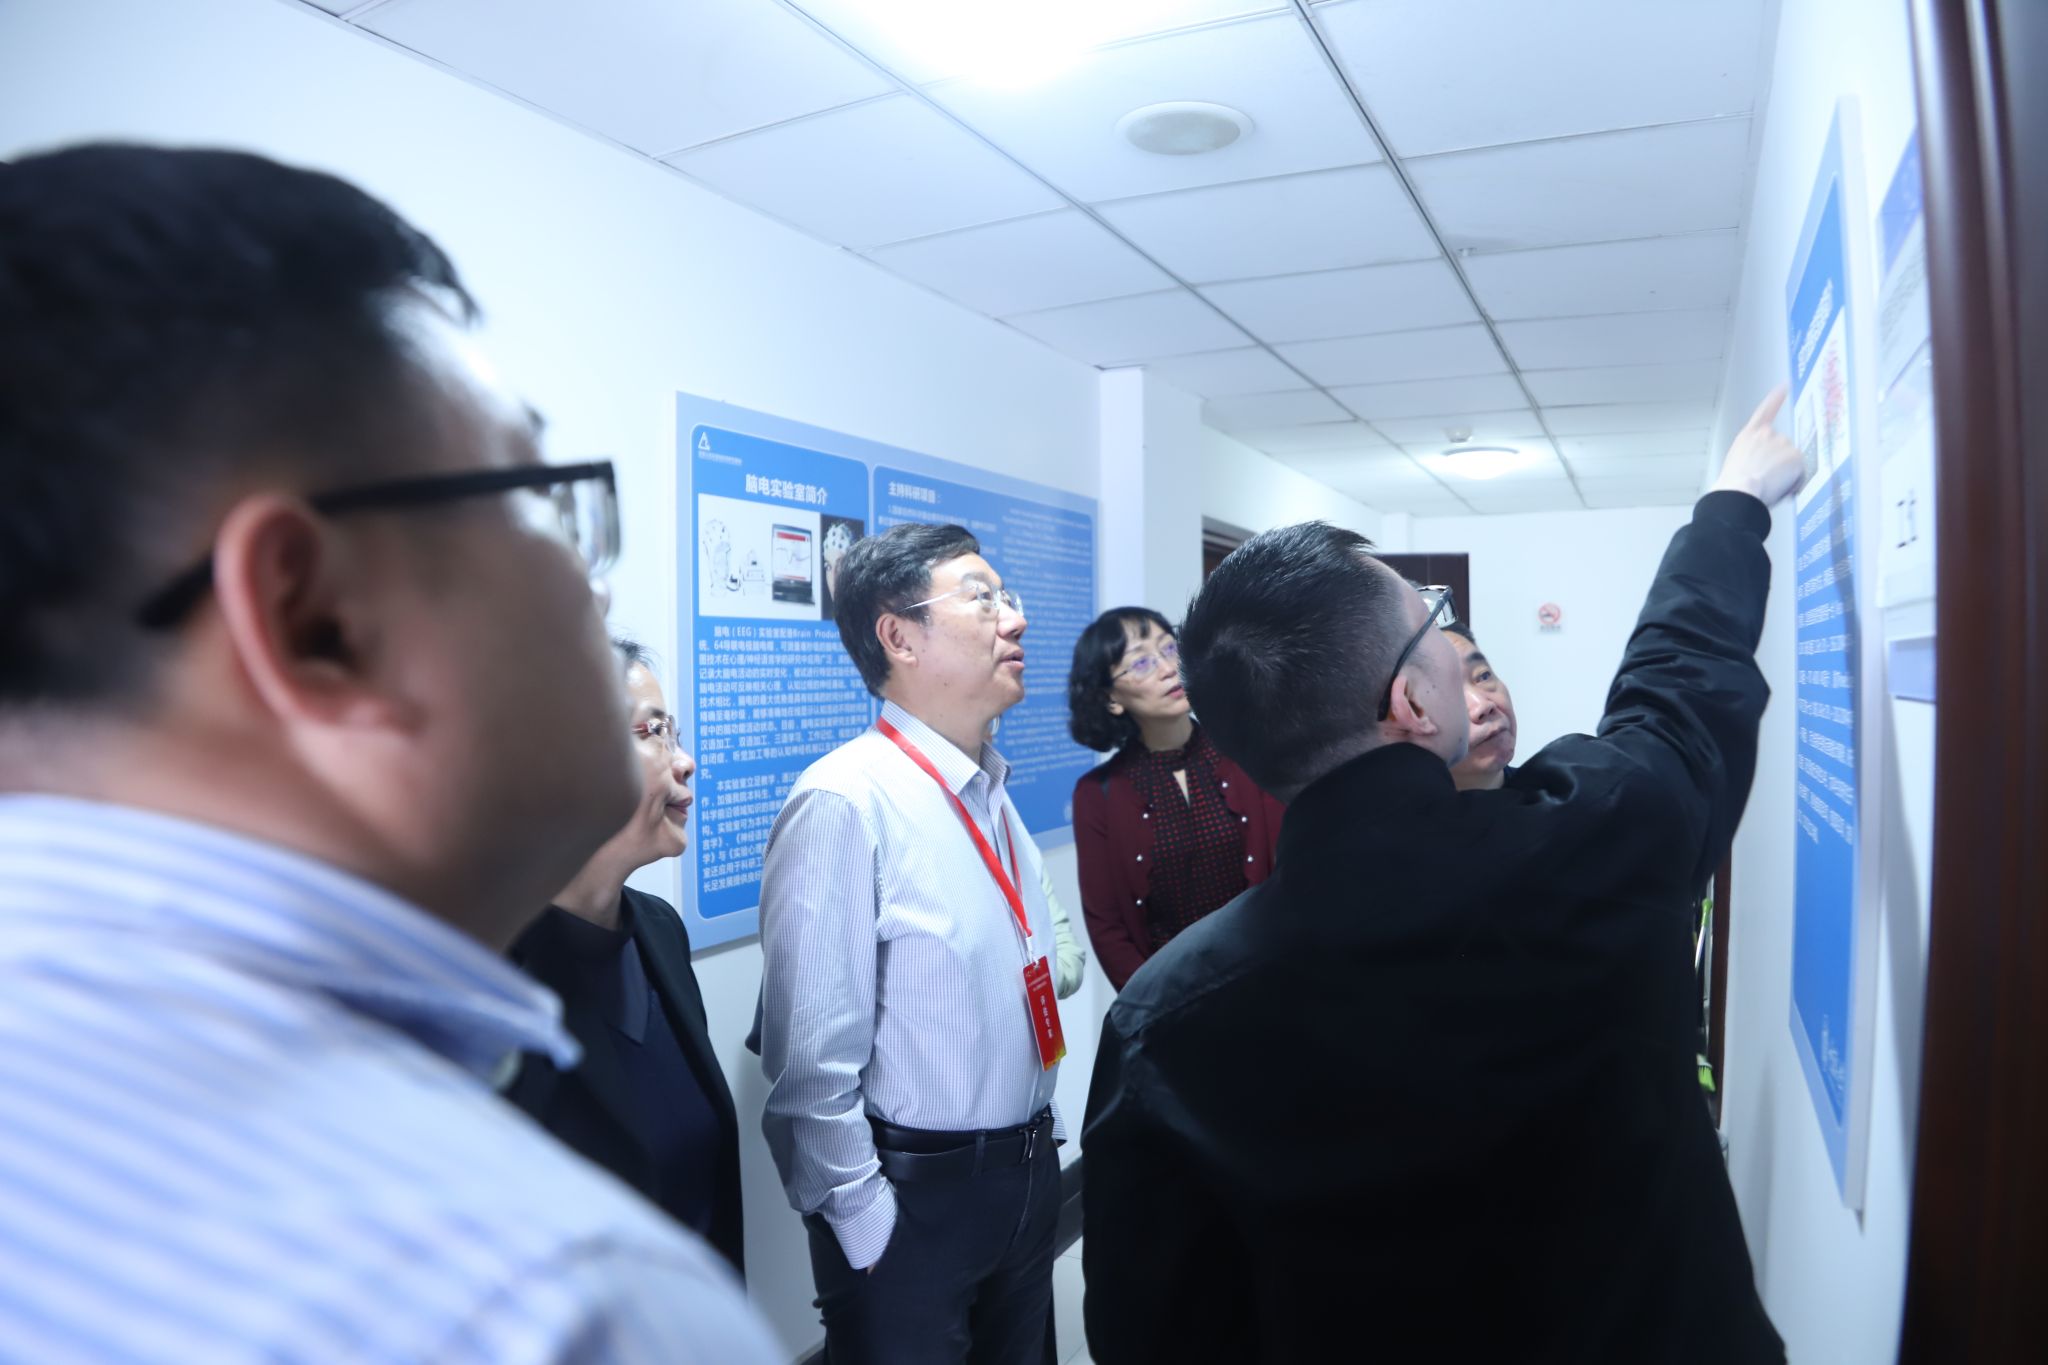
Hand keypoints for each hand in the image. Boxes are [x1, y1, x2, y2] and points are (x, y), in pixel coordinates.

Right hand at [1711, 386, 1806, 505]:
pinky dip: (1793, 482)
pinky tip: (1780, 487)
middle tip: (1766, 479)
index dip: (1776, 398)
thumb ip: (1752, 455)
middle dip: (1779, 462)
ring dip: (1785, 473)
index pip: (1765, 411)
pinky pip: (1800, 473)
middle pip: (1782, 447)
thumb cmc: (1734, 483)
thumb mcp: (1737, 461)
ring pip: (1791, 461)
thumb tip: (1763, 466)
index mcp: (1749, 435)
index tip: (1785, 386)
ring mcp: (1783, 443)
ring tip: (1769, 485)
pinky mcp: (1796, 456)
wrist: (1740, 489)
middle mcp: (1767, 434)